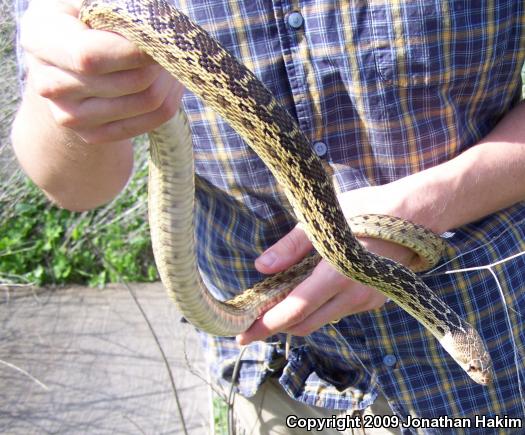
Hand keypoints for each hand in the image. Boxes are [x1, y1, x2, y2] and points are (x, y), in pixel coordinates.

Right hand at [20, 0, 182, 143]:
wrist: (68, 64)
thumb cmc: (85, 18)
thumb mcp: (88, 1)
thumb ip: (114, 10)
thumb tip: (148, 28)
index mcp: (41, 37)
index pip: (92, 56)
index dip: (135, 52)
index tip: (162, 40)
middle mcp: (48, 83)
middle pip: (130, 81)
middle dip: (162, 61)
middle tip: (171, 46)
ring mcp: (70, 115)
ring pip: (147, 101)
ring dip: (171, 79)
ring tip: (169, 60)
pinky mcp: (93, 134)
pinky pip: (151, 121)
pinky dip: (168, 99)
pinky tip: (165, 82)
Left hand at [237, 187, 415, 343]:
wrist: (413, 215)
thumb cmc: (365, 210)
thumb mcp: (323, 222)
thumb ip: (290, 248)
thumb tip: (262, 268)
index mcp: (337, 273)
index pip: (295, 309)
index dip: (267, 324)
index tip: (243, 335)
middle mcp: (354, 295)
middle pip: (306, 324)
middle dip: (276, 326)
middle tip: (251, 324)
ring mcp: (366, 301)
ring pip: (321, 319)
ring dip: (296, 318)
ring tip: (273, 306)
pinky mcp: (373, 300)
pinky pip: (337, 311)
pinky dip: (316, 309)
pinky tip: (304, 294)